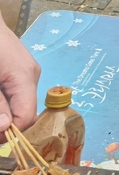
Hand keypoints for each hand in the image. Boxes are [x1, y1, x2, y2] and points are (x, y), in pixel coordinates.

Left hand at [0, 17, 39, 136]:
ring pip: (20, 103)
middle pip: (24, 111)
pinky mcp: (23, 68)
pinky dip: (4, 99)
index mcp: (24, 77)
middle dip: (4, 121)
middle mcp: (33, 75)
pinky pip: (17, 92)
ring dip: (3, 110)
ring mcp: (29, 71)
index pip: (26, 117)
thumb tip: (5, 128)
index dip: (8, 131)